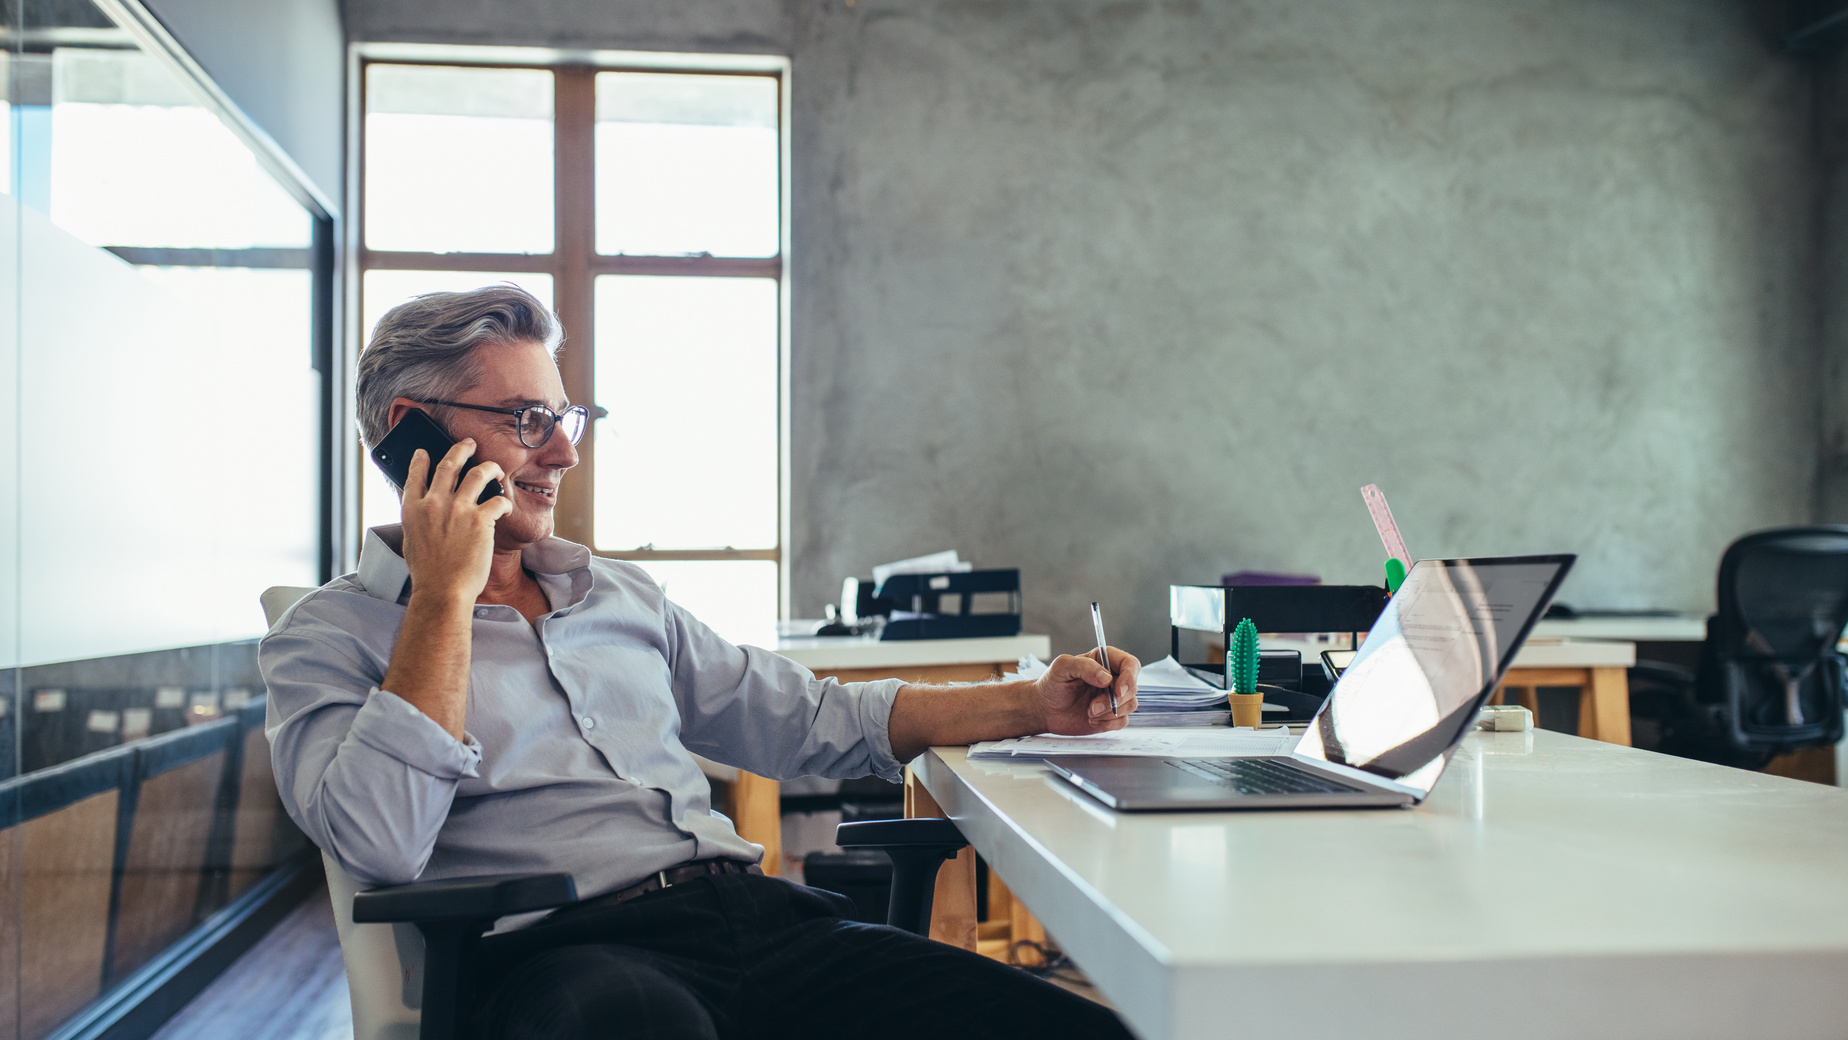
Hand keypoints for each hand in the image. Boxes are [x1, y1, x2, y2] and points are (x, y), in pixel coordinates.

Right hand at [398, 440, 510, 604]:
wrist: (443, 591)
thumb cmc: (429, 573)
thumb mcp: (412, 541)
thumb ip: (418, 520)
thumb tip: (424, 510)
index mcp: (413, 509)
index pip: (415, 474)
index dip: (420, 460)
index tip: (425, 452)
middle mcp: (434, 503)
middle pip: (448, 464)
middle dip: (460, 449)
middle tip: (469, 443)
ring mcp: (458, 509)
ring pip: (478, 473)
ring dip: (490, 467)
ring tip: (496, 469)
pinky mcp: (481, 520)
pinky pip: (498, 500)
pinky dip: (504, 503)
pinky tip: (507, 508)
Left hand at [1033, 648, 1138, 733]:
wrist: (1044, 709)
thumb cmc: (1051, 684)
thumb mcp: (1062, 667)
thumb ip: (1084, 666)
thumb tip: (1107, 678)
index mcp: (1104, 660)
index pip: (1130, 664)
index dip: (1129, 677)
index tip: (1118, 690)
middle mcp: (1112, 678)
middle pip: (1132, 687)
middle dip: (1115, 700)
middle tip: (1093, 707)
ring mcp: (1113, 698)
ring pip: (1130, 705)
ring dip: (1110, 712)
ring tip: (1089, 712)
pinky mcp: (1111, 715)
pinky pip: (1123, 721)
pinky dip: (1109, 723)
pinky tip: (1092, 720)